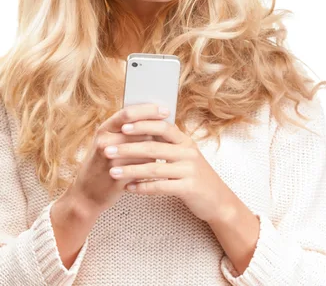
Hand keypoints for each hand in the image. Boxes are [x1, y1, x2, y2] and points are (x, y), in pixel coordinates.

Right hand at [67, 103, 167, 217]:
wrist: (86, 194)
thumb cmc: (102, 164)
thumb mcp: (109, 143)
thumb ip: (128, 131)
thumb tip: (158, 121)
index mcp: (104, 129)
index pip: (128, 113)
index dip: (148, 110)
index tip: (165, 110)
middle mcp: (105, 141)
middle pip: (139, 130)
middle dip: (158, 129)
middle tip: (174, 128)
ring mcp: (110, 159)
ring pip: (144, 149)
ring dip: (158, 148)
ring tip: (170, 148)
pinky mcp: (117, 176)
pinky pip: (143, 167)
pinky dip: (153, 165)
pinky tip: (161, 166)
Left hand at [104, 113, 237, 223]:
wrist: (218, 200)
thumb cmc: (195, 176)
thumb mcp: (186, 155)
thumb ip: (168, 143)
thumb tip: (144, 128)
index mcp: (185, 141)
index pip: (162, 126)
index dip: (142, 125)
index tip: (121, 127)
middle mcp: (188, 152)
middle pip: (153, 146)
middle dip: (127, 148)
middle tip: (107, 150)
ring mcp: (190, 170)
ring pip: (154, 168)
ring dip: (130, 169)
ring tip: (112, 172)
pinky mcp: (189, 188)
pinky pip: (160, 187)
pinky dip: (142, 187)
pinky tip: (128, 189)